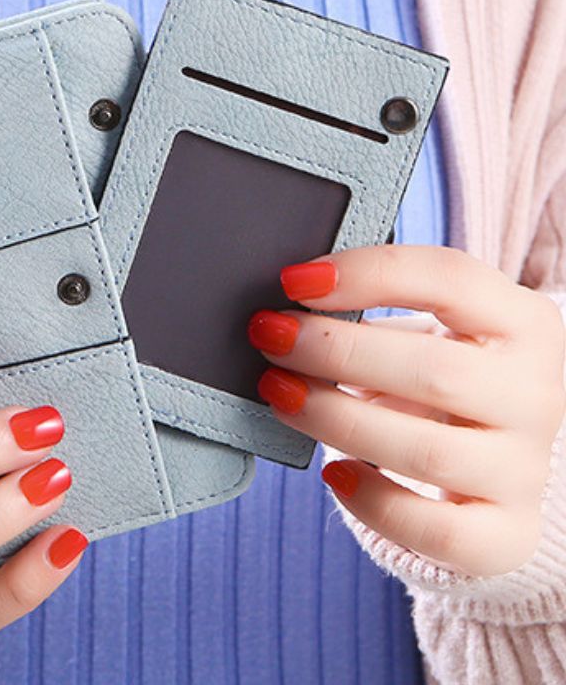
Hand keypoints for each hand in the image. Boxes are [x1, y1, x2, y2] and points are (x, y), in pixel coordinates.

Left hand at [248, 245, 565, 576]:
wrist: (495, 454)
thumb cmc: (441, 376)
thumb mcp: (429, 332)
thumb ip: (376, 316)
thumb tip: (287, 316)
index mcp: (521, 324)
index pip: (450, 279)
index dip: (368, 273)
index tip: (295, 281)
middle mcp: (535, 395)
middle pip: (434, 371)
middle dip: (334, 351)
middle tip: (270, 336)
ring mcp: (523, 469)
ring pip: (427, 454)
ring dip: (336, 420)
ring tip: (279, 394)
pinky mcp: (506, 532)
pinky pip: (438, 531)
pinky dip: (375, 504)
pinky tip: (334, 474)